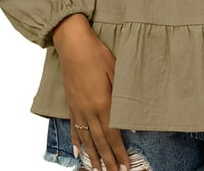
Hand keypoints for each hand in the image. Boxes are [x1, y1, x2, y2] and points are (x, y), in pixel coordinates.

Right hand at [52, 14, 129, 170]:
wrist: (73, 44)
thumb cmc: (97, 54)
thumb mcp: (116, 72)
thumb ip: (123, 96)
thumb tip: (133, 117)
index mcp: (102, 103)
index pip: (112, 134)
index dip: (119, 152)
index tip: (125, 166)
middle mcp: (88, 110)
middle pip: (99, 141)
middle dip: (108, 160)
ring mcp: (77, 108)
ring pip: (86, 139)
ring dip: (93, 157)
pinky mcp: (71, 104)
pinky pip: (74, 128)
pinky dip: (77, 143)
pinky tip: (79, 153)